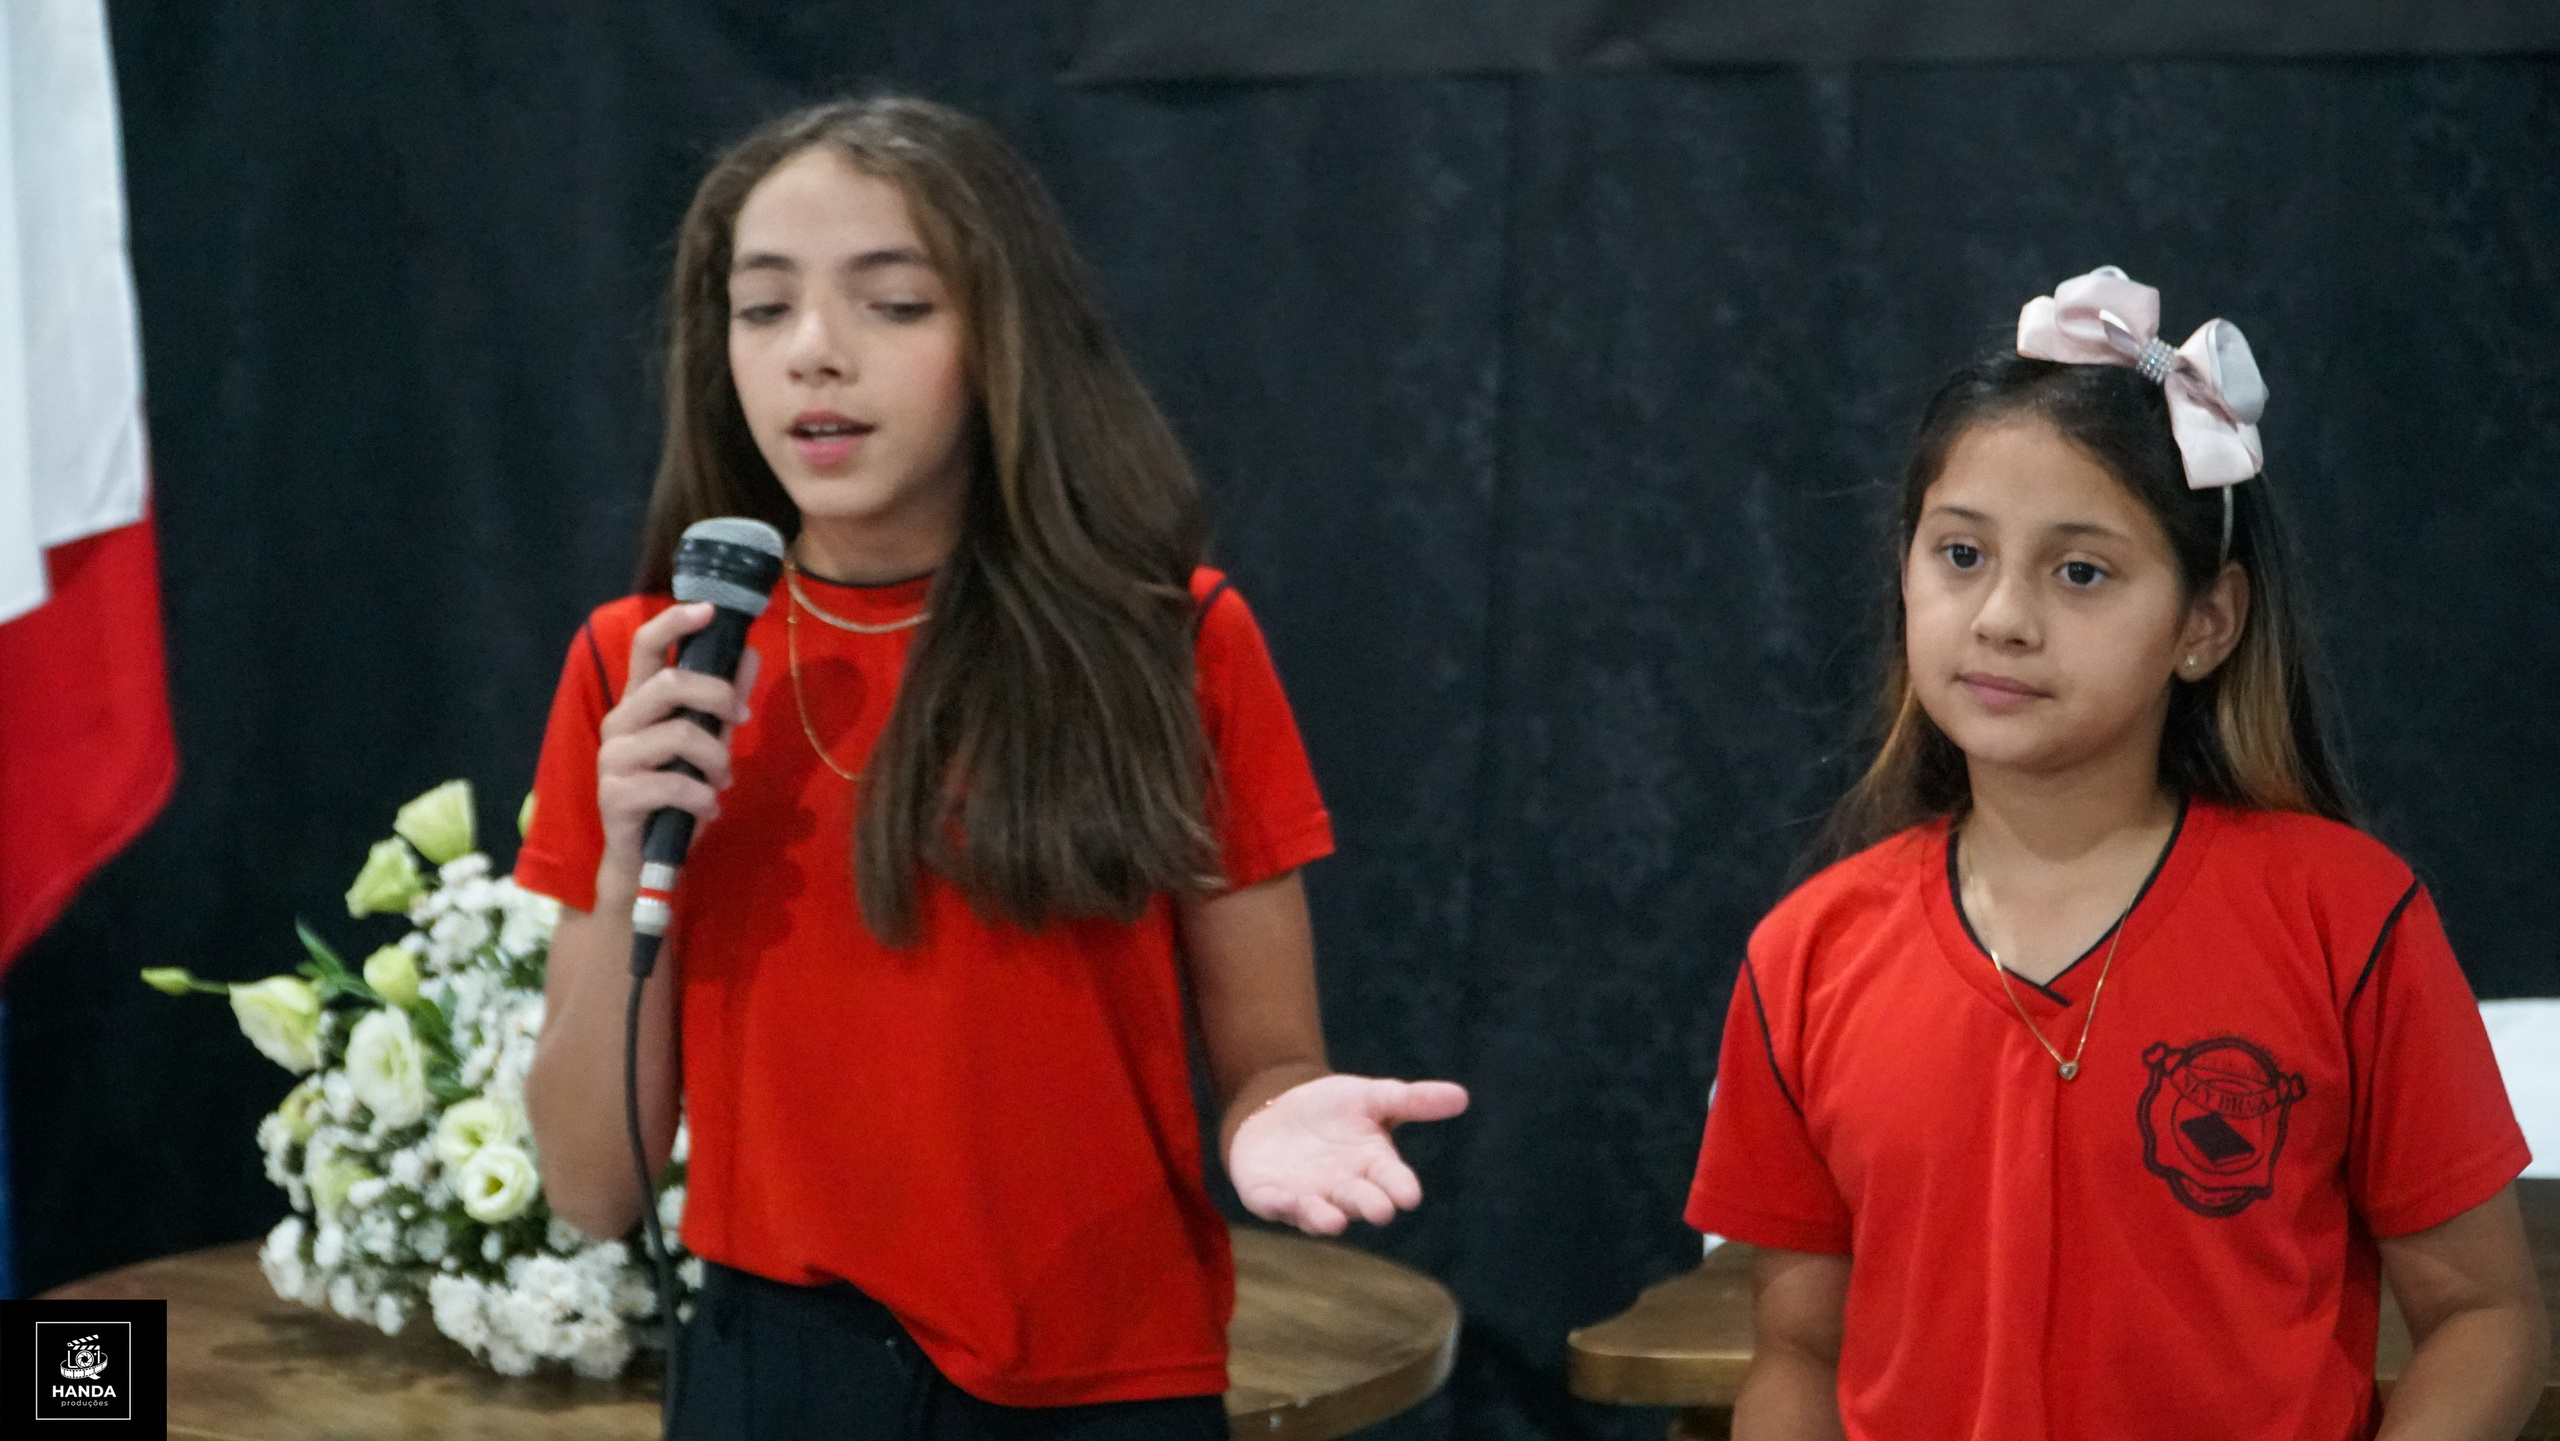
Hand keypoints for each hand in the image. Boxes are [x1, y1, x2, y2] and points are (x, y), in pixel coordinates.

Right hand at [595, 602, 759, 867]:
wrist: (646, 857)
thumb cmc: (676, 793)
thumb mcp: (708, 742)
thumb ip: (724, 702)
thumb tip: (750, 653)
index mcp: (639, 702)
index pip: (646, 646)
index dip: (675, 622)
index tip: (710, 609)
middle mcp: (620, 722)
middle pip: (669, 682)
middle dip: (717, 696)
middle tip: (740, 722)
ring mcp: (613, 757)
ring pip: (679, 734)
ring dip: (717, 759)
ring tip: (722, 781)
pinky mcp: (615, 794)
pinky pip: (674, 783)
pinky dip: (703, 798)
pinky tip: (707, 809)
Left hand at [1228, 1074, 1467, 1234]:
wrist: (1278, 1108)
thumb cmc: (1334, 1109)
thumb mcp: (1373, 1097)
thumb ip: (1413, 1101)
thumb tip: (1462, 1096)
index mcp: (1372, 1165)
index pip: (1392, 1179)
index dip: (1400, 1188)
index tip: (1409, 1196)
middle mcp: (1342, 1188)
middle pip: (1358, 1200)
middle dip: (1368, 1206)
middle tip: (1379, 1211)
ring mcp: (1305, 1196)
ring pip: (1316, 1213)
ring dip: (1322, 1218)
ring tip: (1332, 1221)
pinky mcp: (1268, 1194)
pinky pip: (1272, 1204)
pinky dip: (1277, 1204)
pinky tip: (1281, 1198)